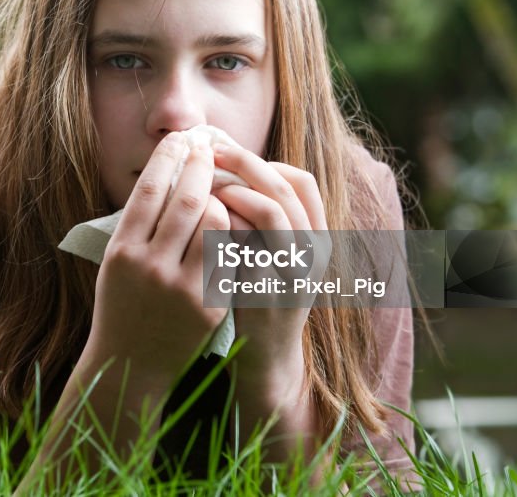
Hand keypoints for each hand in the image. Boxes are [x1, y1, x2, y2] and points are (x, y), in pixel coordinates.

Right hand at [83, 132, 230, 388]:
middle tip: (209, 148)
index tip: (180, 140)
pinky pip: (230, 253)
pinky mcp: (210, 305)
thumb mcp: (117, 262)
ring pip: (215, 222)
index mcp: (122, 252)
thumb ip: (138, 223)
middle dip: (201, 166)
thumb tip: (167, 170)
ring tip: (220, 187)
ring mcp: (182, 288)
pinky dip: (233, 230)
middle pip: (186, 199)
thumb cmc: (123, 305)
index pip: (148, 190)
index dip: (167, 158)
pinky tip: (234, 218)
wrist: (132, 365)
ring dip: (221, 197)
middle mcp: (150, 267)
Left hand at [211, 142, 330, 391]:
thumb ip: (266, 221)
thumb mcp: (275, 257)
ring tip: (205, 187)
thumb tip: (232, 170)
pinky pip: (244, 246)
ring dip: (233, 191)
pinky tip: (198, 221)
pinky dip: (221, 226)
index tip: (231, 154)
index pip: (303, 182)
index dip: (266, 162)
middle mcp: (313, 255)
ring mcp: (292, 275)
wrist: (263, 363)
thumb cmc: (258, 299)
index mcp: (319, 240)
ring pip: (269, 213)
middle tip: (210, 153)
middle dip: (244, 164)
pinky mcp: (266, 295)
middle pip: (283, 189)